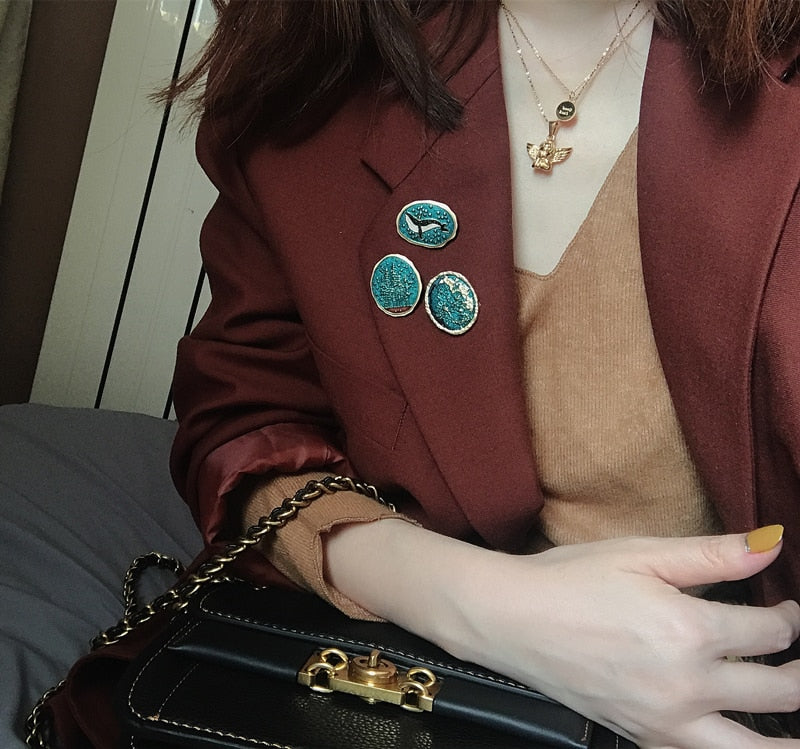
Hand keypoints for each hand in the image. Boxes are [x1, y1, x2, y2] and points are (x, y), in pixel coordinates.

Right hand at [326, 522, 799, 747]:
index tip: (789, 609)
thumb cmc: (570, 578)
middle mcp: (687, 685)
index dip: (791, 619)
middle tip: (798, 657)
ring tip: (796, 724)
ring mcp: (665, 720)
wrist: (510, 619)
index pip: (770, 633)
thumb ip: (712, 554)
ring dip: (787, 735)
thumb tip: (771, 543)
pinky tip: (742, 738)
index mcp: (690, 630)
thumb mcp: (639, 554)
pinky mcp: (643, 736)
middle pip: (779, 692)